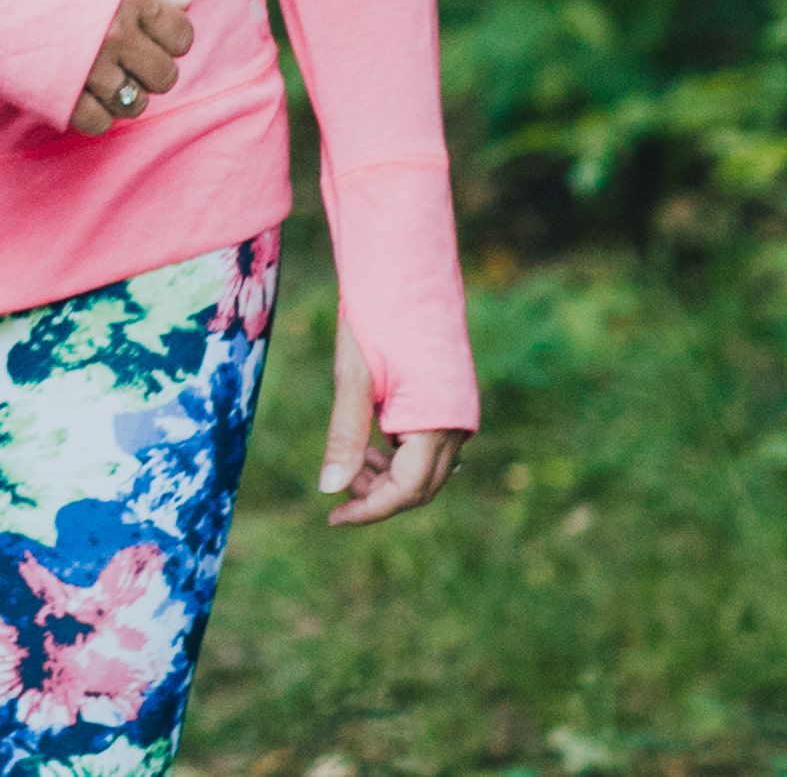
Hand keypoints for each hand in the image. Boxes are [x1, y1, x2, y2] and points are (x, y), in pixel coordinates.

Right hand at [68, 0, 197, 131]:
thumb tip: (188, 4)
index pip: (181, 37)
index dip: (166, 41)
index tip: (142, 37)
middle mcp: (116, 33)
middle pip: (164, 76)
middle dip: (146, 71)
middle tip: (117, 59)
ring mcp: (89, 67)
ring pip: (136, 104)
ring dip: (121, 96)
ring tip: (94, 78)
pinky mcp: (60, 96)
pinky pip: (99, 122)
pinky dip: (92, 114)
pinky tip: (74, 93)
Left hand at [318, 304, 468, 525]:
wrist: (405, 267)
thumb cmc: (375, 316)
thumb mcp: (353, 377)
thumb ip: (346, 435)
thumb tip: (329, 489)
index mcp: (436, 424)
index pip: (407, 491)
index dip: (370, 510)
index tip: (333, 519)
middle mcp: (456, 426)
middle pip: (421, 488)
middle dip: (378, 495)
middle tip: (338, 488)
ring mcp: (456, 415)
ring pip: (425, 469)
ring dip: (388, 476)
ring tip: (351, 460)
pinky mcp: (449, 403)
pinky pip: (428, 446)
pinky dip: (398, 454)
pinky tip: (370, 444)